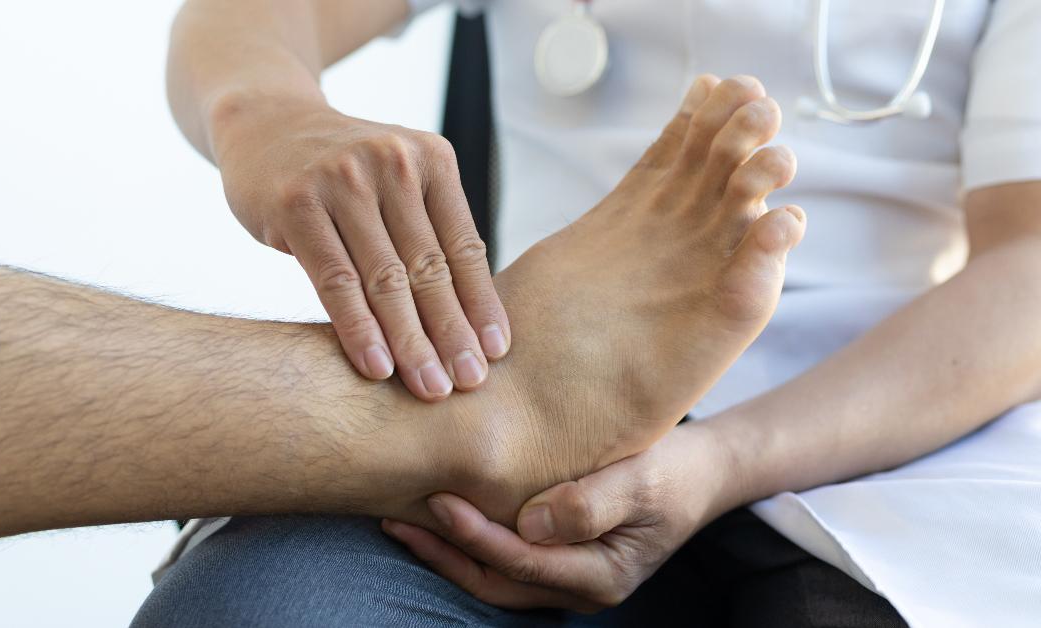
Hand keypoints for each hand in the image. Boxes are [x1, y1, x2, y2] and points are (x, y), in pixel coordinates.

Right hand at [211, 97, 509, 400]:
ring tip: (430, 388)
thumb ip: (427, 233)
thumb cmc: (340, 172)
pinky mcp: (296, 202)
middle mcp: (393, 162)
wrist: (262, 122)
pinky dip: (358, 328)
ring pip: (385, 279)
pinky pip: (335, 280)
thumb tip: (470, 321)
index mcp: (431, 159)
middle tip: (469, 384)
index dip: (481, 305)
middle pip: (429, 267)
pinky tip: (376, 367)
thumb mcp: (394, 183)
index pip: (464, 246)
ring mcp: (342, 179)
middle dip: (452, 333)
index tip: (495, 355)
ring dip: (411, 342)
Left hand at [382, 422, 740, 611]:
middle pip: (496, 582)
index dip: (476, 535)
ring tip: (403, 519)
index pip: (522, 562)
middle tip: (396, 518)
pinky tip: (442, 516)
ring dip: (448, 553)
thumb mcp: (642, 479)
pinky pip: (506, 562)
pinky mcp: (560, 560)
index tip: (439, 500)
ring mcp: (569, 580)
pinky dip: (470, 544)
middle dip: (443, 555)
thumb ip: (590, 503)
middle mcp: (580, 589)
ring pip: (495, 578)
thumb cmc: (675, 470)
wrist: (703, 473)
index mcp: (601, 576)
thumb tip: (531, 524)